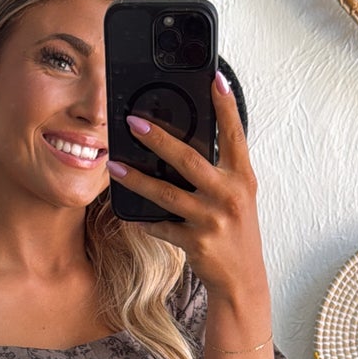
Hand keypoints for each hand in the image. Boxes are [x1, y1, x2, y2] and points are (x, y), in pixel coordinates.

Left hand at [107, 74, 268, 310]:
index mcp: (242, 178)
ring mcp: (213, 220)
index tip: (215, 78)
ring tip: (114, 165)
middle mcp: (230, 195)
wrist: (243, 280)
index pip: (234, 134)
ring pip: (167, 194)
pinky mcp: (197, 243)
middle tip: (133, 122)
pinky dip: (143, 221)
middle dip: (159, 139)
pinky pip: (161, 227)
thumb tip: (184, 146)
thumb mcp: (238, 197)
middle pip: (189, 160)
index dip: (226, 106)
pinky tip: (127, 214)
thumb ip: (219, 171)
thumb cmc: (236, 233)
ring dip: (137, 179)